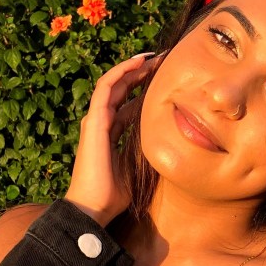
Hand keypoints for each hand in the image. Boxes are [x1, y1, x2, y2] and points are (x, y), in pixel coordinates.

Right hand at [64, 52, 162, 226]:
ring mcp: (95, 119)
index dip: (146, 90)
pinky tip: (138, 63)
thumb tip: (171, 138)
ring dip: (133, 67)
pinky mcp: (94, 120)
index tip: (167, 80)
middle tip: (164, 60)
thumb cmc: (115, 194)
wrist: (94, 208)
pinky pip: (106, 88)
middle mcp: (101, 122)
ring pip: (114, 83)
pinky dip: (121, 72)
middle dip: (142, 73)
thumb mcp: (139, 165)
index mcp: (110, 133)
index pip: (128, 103)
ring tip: (154, 56)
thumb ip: (148, 148)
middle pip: (122, 89)